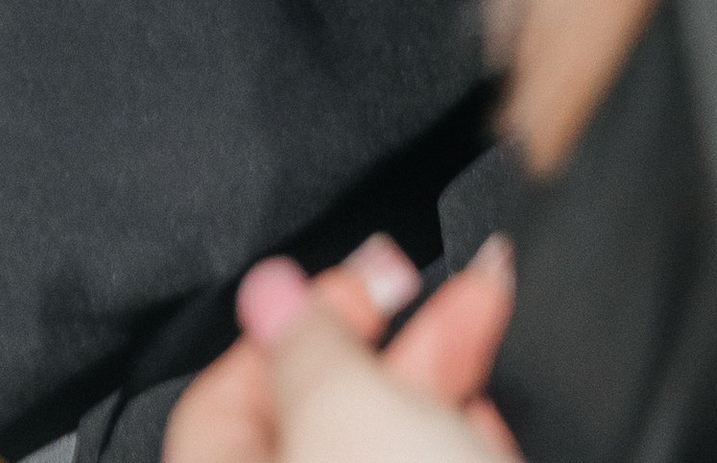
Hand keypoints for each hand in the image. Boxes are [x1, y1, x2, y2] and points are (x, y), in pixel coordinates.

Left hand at [166, 239, 514, 462]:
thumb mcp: (342, 409)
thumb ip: (303, 344)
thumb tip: (268, 289)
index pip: (226, 397)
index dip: (290, 326)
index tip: (358, 283)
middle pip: (324, 411)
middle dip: (392, 332)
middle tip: (434, 275)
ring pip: (390, 440)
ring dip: (443, 365)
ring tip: (491, 294)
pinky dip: (460, 435)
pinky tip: (489, 404)